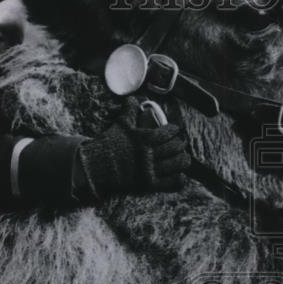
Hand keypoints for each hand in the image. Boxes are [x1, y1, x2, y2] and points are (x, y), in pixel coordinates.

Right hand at [75, 116, 189, 200]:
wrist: (97, 166)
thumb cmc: (109, 144)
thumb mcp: (120, 124)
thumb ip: (129, 110)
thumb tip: (133, 98)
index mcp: (144, 139)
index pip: (167, 132)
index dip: (174, 130)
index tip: (175, 130)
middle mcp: (148, 155)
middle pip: (174, 148)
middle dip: (180, 144)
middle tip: (181, 143)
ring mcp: (149, 170)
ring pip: (176, 164)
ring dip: (183, 160)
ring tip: (185, 158)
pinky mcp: (148, 185)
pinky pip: (170, 182)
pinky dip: (179, 179)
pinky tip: (180, 175)